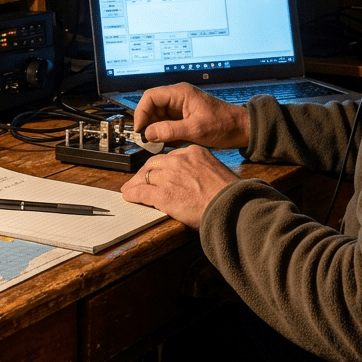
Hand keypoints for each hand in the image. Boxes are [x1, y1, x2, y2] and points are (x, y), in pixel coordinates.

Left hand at [121, 146, 238, 228]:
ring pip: (145, 176)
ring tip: (131, 189)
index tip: (158, 172)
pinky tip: (129, 196)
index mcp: (194, 152)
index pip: (170, 157)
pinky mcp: (163, 194)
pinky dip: (133, 194)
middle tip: (140, 180)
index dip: (161, 167)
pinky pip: (142, 192)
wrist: (232, 208)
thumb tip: (192, 180)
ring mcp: (170, 177)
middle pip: (154, 164)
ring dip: (136, 183)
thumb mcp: (216, 172)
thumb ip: (201, 170)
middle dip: (145, 173)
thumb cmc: (230, 195)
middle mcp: (179, 161)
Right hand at [134, 82, 249, 150]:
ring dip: (155, 130)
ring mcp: (180, 108)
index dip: (141, 112)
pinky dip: (164, 134)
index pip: (150, 97)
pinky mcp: (183, 118)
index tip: (139, 129)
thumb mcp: (195, 130)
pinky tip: (167, 143)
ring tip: (157, 144)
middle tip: (147, 140)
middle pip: (152, 107)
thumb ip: (170, 131)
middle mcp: (178, 98)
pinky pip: (166, 124)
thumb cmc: (223, 124)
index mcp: (180, 93)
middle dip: (147, 123)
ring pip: (158, 117)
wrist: (241, 129)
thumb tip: (148, 133)